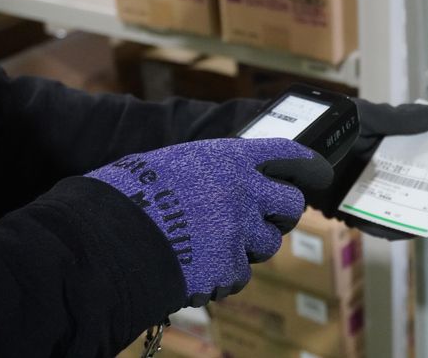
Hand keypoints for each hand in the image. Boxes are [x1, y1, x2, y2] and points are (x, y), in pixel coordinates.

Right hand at [87, 138, 332, 306]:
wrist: (106, 238)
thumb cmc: (129, 195)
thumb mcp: (175, 164)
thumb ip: (211, 172)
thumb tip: (232, 184)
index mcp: (230, 158)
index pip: (287, 153)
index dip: (309, 164)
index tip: (321, 172)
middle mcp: (244, 191)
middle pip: (291, 206)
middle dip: (281, 215)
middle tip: (264, 220)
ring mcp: (239, 231)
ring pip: (267, 244)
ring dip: (248, 247)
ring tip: (210, 243)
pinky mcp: (229, 267)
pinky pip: (239, 274)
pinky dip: (222, 274)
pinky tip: (195, 266)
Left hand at [303, 100, 427, 239]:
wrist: (278, 150)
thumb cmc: (321, 127)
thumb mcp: (364, 117)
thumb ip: (398, 120)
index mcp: (385, 138)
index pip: (425, 142)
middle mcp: (379, 164)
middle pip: (420, 175)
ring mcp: (365, 188)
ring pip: (403, 202)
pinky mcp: (349, 209)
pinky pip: (376, 222)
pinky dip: (393, 228)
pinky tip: (412, 229)